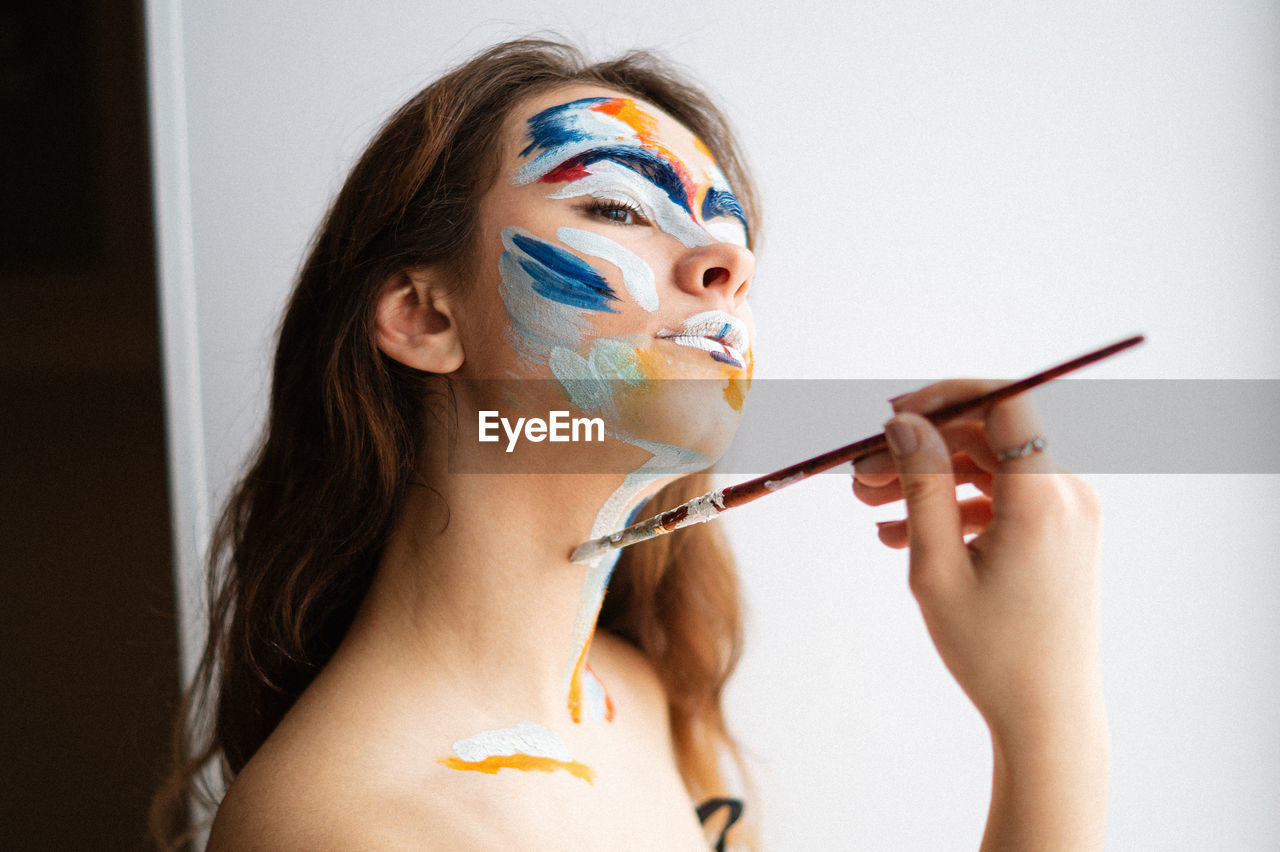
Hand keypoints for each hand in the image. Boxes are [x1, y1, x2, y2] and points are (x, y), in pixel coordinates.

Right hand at [853, 380, 1108, 846]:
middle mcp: (1067, 495)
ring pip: (989, 467)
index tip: (892, 415)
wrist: (1047, 714)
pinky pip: (1002, 499)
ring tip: (869, 505)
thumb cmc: (992, 649)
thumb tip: (906, 424)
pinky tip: (901, 534)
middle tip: (860, 475)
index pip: (1002, 404)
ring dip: (929, 478)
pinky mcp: (1059, 535)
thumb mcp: (937, 567)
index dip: (944, 397)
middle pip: (986, 436)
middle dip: (920, 447)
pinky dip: (954, 506)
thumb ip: (923, 485)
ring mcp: (1067, 515)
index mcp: (1042, 499)